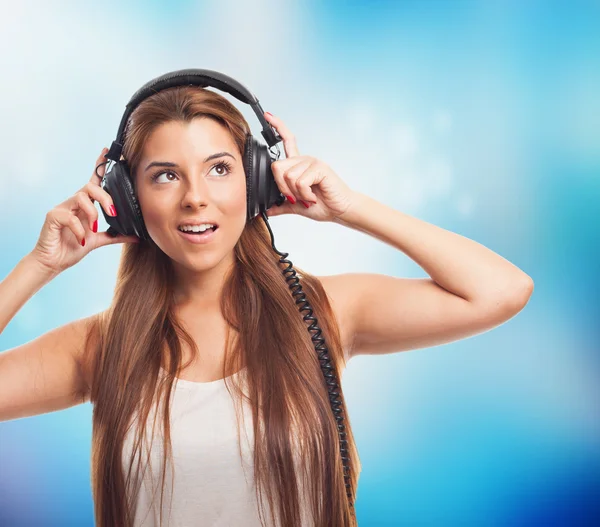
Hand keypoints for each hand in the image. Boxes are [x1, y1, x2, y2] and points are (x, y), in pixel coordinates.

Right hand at [30, 147, 139, 274]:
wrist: (52, 262)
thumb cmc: (72, 247)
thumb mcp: (99, 240)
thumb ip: (116, 235)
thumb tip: (137, 235)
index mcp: (85, 206)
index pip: (93, 182)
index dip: (99, 166)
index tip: (107, 152)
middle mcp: (74, 203)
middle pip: (90, 187)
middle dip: (105, 198)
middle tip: (113, 212)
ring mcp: (62, 208)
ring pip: (81, 197)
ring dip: (92, 213)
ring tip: (94, 228)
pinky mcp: (52, 217)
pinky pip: (69, 216)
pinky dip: (80, 229)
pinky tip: (82, 239)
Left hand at [263, 112, 357, 221]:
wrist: (340, 210)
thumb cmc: (323, 205)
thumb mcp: (296, 206)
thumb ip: (282, 205)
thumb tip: (267, 209)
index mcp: (298, 165)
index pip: (287, 141)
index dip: (277, 127)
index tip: (268, 115)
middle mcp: (304, 160)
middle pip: (277, 167)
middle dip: (283, 188)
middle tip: (296, 198)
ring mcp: (312, 162)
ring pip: (288, 177)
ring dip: (296, 194)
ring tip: (308, 197)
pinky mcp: (319, 168)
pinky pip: (300, 182)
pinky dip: (304, 194)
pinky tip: (313, 196)